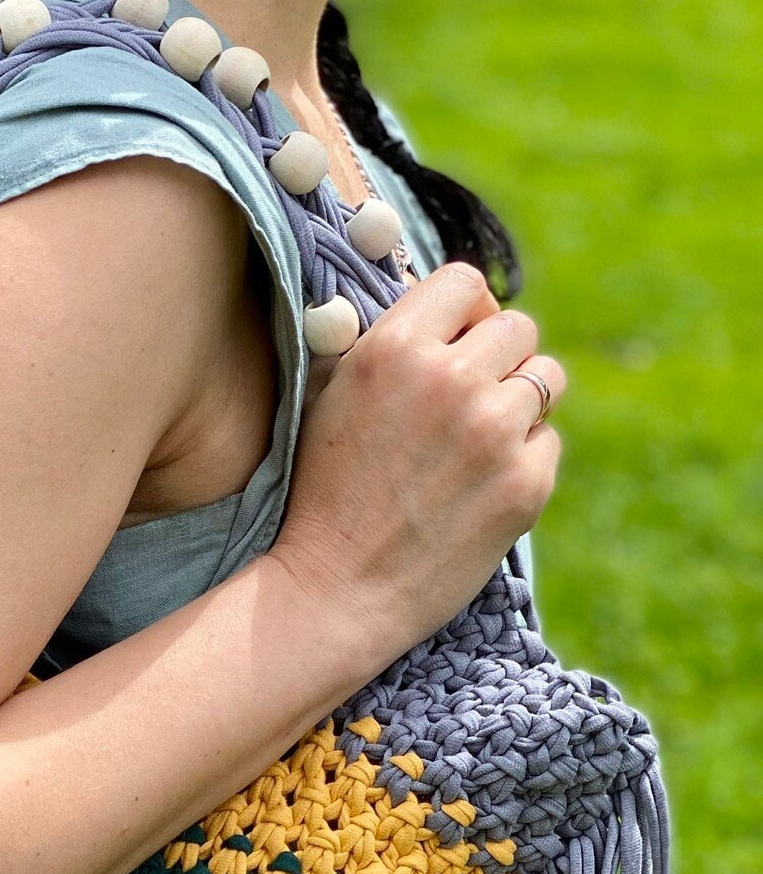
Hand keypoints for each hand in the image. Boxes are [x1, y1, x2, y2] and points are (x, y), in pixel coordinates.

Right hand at [274, 262, 564, 664]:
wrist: (335, 591)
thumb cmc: (324, 497)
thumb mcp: (328, 400)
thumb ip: (382, 346)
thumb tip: (433, 315)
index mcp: (395, 348)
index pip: (465, 282)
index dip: (466, 311)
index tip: (459, 341)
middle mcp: (451, 379)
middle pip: (517, 327)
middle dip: (499, 358)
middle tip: (470, 400)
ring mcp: (495, 432)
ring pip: (547, 379)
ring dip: (522, 402)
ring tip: (480, 443)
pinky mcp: (526, 483)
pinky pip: (549, 443)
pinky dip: (523, 461)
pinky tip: (479, 491)